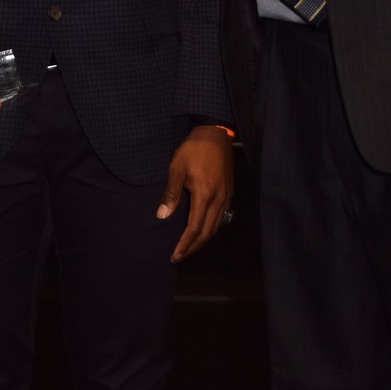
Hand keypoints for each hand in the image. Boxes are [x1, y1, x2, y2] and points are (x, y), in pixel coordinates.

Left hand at [158, 125, 234, 261]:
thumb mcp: (177, 168)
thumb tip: (162, 216)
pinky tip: (202, 229)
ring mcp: (226, 197)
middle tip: (179, 256)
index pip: (195, 228)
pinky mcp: (229, 192)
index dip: (185, 245)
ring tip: (188, 247)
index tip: (175, 255)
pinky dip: (211, 228)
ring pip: (216, 227)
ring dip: (202, 240)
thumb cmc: (194, 149)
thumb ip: (171, 193)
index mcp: (204, 195)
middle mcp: (218, 200)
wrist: (216, 133)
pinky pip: (221, 217)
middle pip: (207, 233)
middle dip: (193, 247)